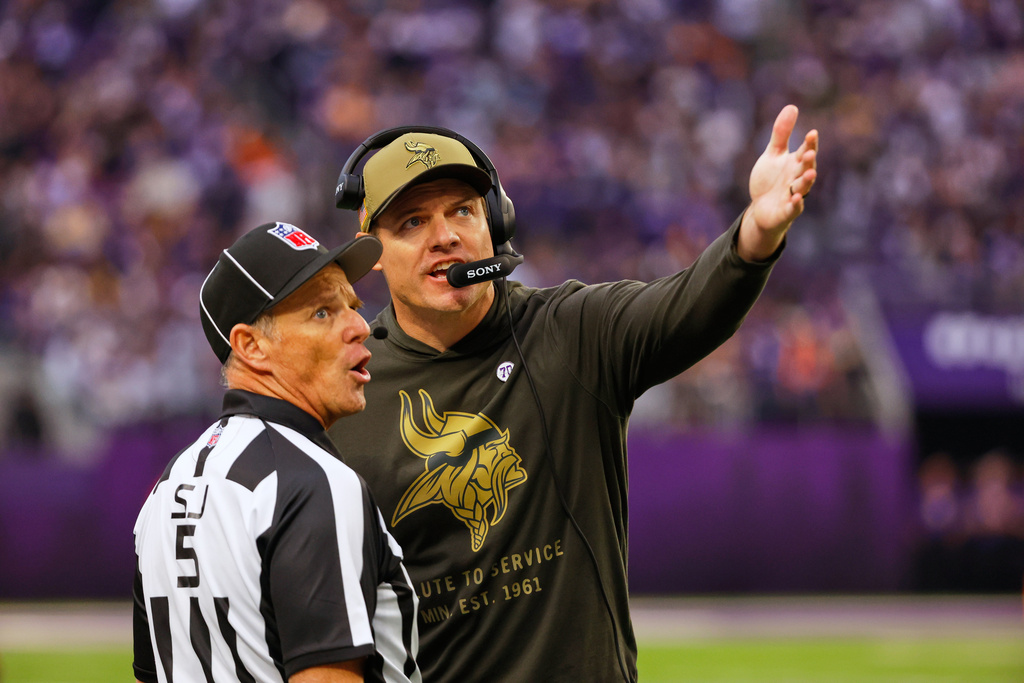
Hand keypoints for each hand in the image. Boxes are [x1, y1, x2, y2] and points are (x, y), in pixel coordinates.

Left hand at [737, 104, 818, 261]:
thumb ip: (782, 133)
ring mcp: (793, 195)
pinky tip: (795, 198)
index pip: (805, 151)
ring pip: (802, 187)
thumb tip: (792, 106)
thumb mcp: (773, 154)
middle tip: (809, 153)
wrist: (761, 208)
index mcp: (795, 163)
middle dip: (808, 162)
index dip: (809, 144)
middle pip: (805, 168)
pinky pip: (793, 208)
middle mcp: (797, 178)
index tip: (812, 133)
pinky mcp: (786, 212)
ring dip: (806, 181)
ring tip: (809, 174)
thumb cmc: (770, 180)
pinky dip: (795, 204)